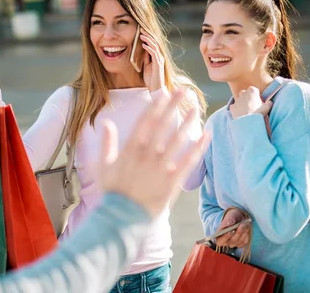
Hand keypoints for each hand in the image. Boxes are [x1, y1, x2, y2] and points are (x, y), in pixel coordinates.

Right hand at [97, 91, 210, 217]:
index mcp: (130, 149)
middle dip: (173, 106)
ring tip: (196, 108)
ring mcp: (161, 167)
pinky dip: (198, 148)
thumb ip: (107, 143)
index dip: (156, 106)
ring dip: (187, 123)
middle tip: (183, 91)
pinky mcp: (172, 181)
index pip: (145, 121)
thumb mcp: (104, 166)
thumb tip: (106, 122)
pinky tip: (205, 136)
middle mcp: (147, 155)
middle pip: (163, 125)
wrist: (122, 218)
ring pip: (178, 140)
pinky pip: (188, 161)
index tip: (164, 93)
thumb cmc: (112, 192)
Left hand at [140, 33, 164, 92]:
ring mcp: (160, 60)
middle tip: (141, 29)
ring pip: (154, 46)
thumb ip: (146, 58)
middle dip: (148, 35)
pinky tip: (144, 45)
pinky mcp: (158, 64)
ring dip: (147, 40)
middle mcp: (160, 57)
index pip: (153, 44)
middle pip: (155, 43)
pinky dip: (148, 48)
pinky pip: (154, 54)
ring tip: (141, 35)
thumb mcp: (147, 66)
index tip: (141, 31)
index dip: (148, 37)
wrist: (156, 89)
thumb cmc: (151, 79)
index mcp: (157, 57)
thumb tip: (144, 50)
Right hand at [215, 208, 251, 248]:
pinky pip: (245, 241)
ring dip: (244, 232)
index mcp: (219, 236)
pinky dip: (247, 234)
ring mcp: (234, 244)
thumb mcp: (230, 215)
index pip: (220, 241)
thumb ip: (229, 219)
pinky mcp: (241, 244)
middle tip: (242, 224)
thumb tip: (229, 223)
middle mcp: (226, 242)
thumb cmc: (232, 217)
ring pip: (240, 241)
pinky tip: (246, 228)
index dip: (225, 237)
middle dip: (238, 232)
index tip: (231, 231)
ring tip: (245, 223)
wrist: (239, 218)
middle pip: (232, 241)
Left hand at [229, 86, 271, 119]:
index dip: (256, 96)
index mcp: (252, 91)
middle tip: (252, 106)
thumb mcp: (267, 107)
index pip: (254, 90)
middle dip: (248, 98)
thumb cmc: (259, 113)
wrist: (249, 123)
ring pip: (239, 100)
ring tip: (247, 111)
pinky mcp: (232, 107)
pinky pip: (234, 107)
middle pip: (245, 93)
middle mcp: (243, 93)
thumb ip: (268, 103)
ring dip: (242, 104)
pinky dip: (237, 110)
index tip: (258, 101)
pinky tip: (241, 115)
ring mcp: (236, 100)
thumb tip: (269, 102)